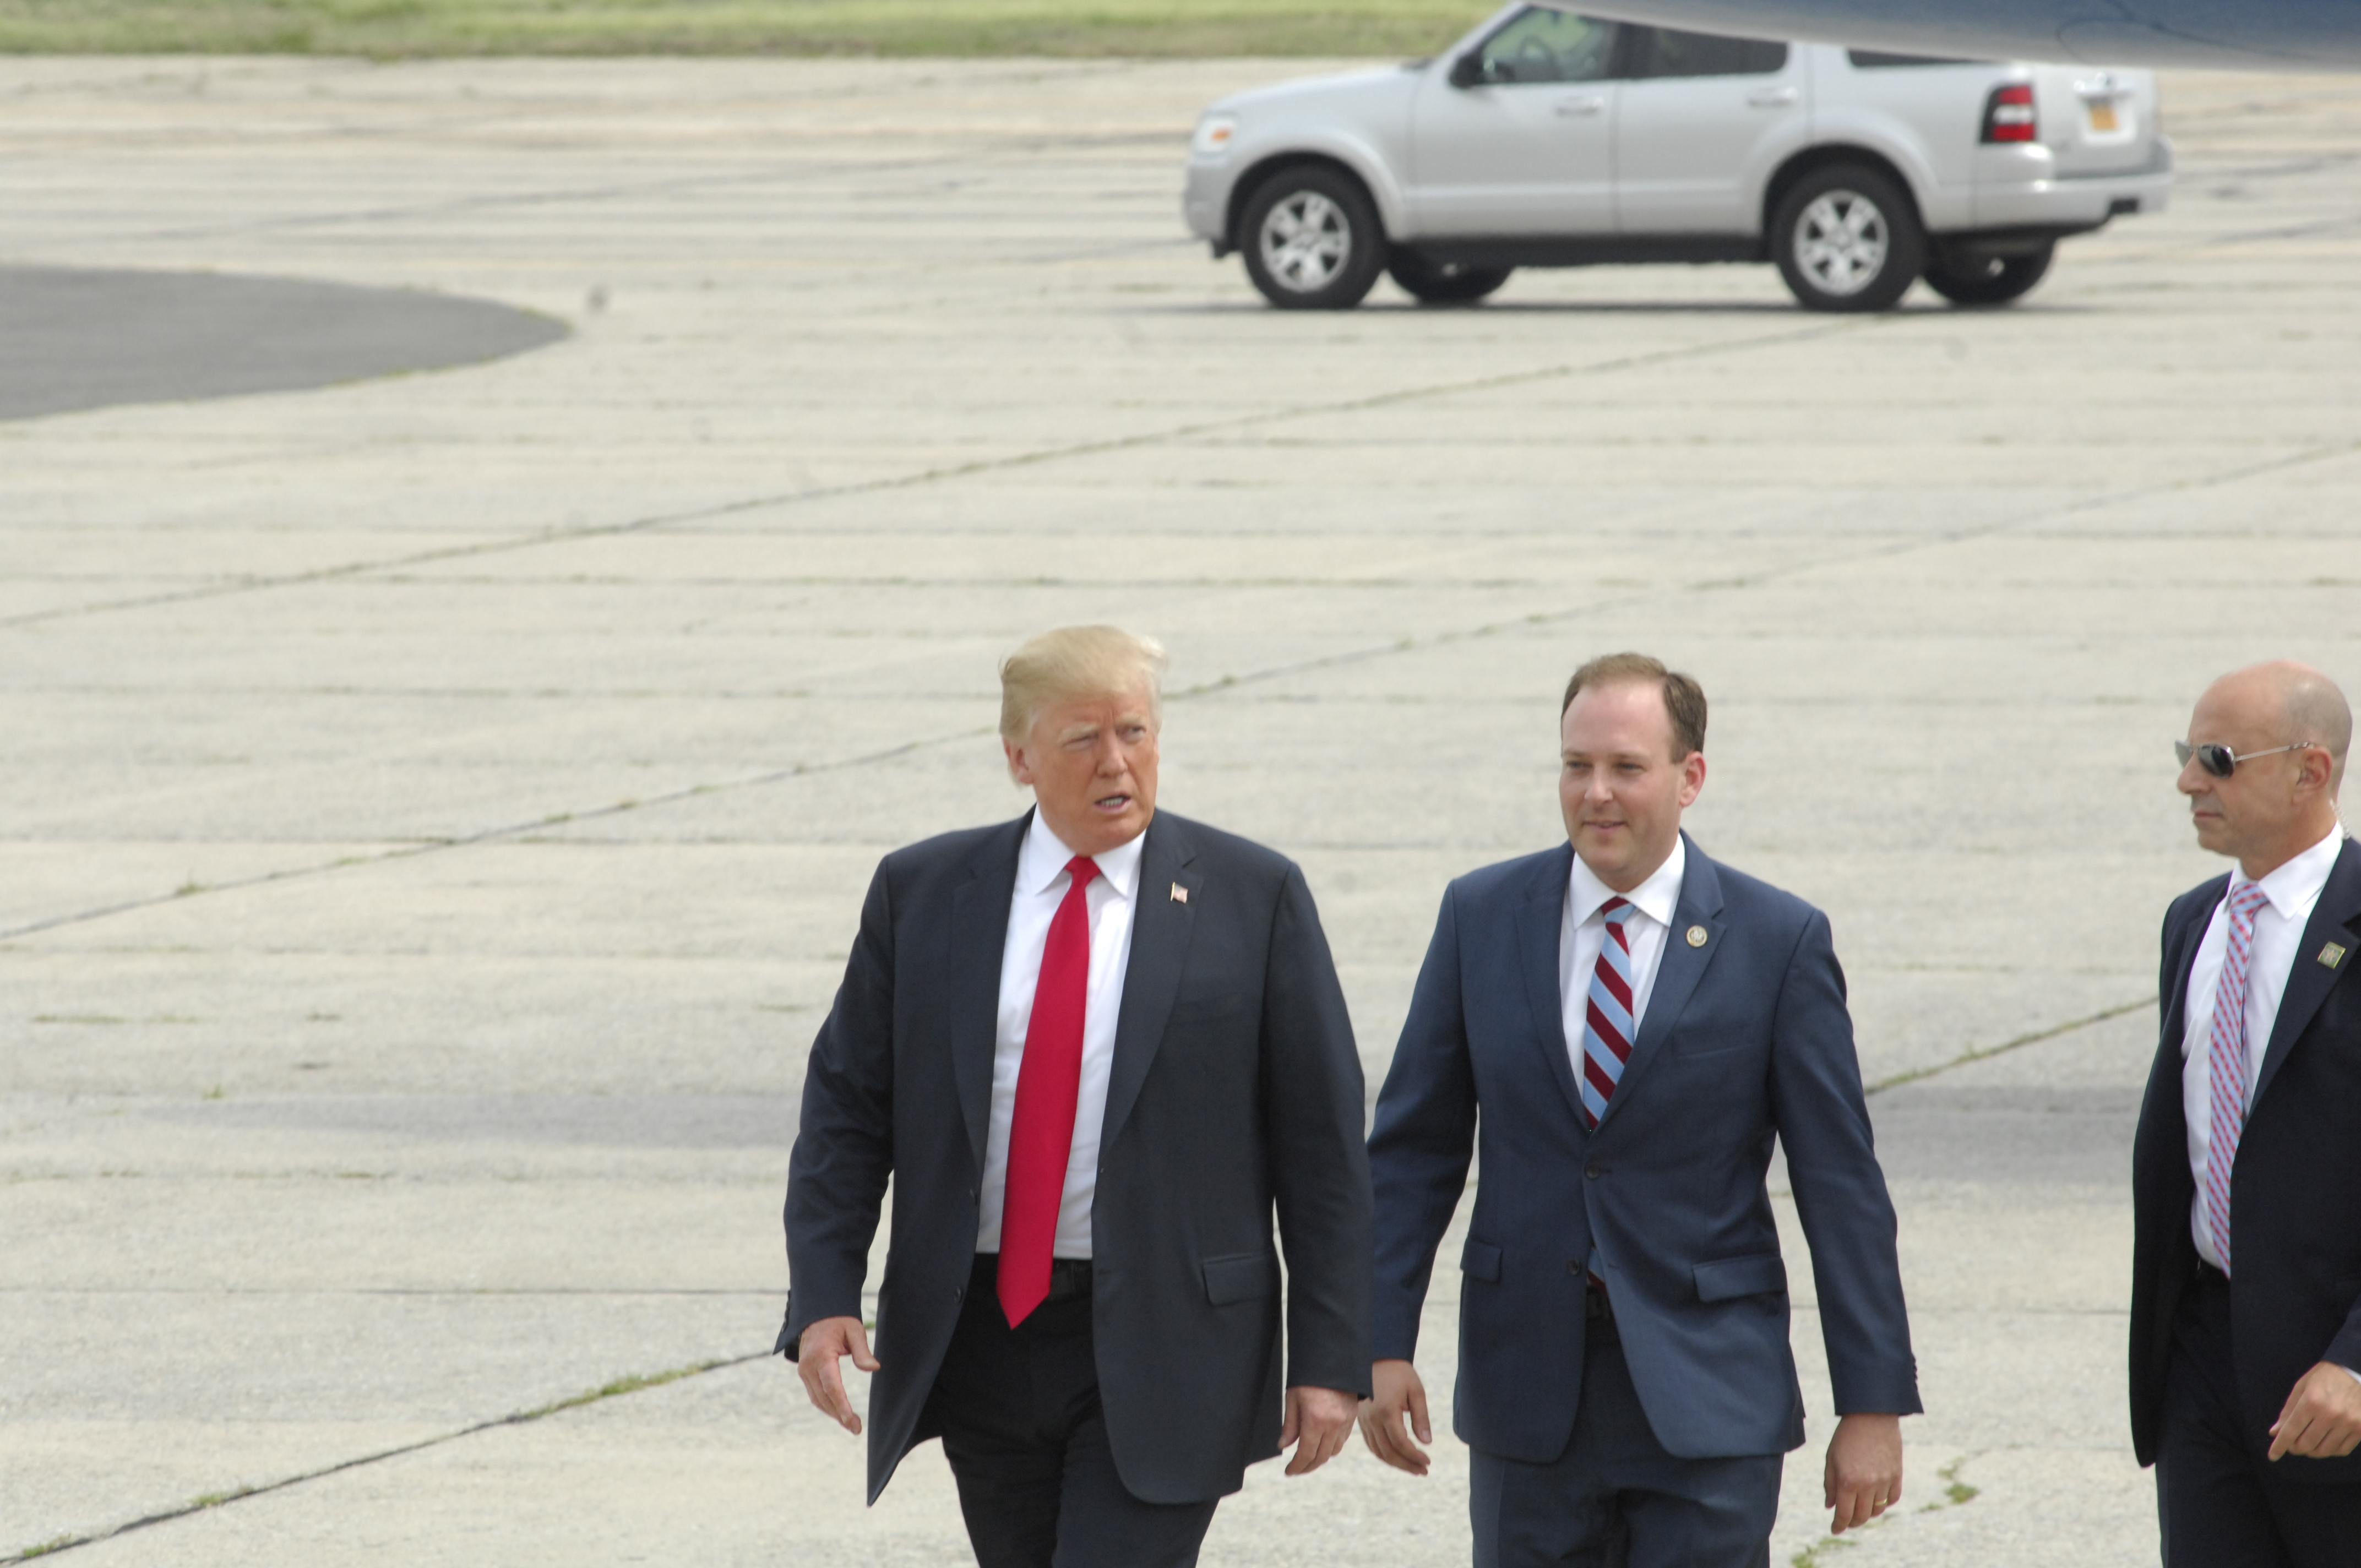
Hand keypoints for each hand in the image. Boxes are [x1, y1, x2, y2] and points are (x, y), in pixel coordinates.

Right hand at [796, 1316, 879, 1434]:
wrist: (816, 1313)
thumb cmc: (838, 1320)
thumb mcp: (854, 1329)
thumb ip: (862, 1351)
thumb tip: (873, 1368)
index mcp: (821, 1355)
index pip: (831, 1386)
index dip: (841, 1406)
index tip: (850, 1421)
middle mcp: (808, 1366)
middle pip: (824, 1398)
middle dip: (840, 1416)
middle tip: (856, 1429)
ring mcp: (804, 1371)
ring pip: (817, 1399)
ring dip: (833, 1414)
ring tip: (851, 1425)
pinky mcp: (805, 1373)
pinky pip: (815, 1394)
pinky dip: (826, 1405)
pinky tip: (838, 1413)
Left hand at [1281, 1385, 1358, 1475]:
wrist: (1333, 1357)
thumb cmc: (1308, 1376)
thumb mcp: (1293, 1398)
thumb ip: (1289, 1425)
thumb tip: (1284, 1446)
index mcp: (1315, 1420)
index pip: (1306, 1454)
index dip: (1297, 1467)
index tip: (1289, 1471)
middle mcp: (1333, 1424)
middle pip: (1321, 1457)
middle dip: (1307, 1466)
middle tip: (1297, 1468)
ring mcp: (1346, 1421)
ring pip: (1333, 1451)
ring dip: (1321, 1457)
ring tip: (1308, 1456)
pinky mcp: (1353, 1416)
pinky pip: (1342, 1440)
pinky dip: (1332, 1446)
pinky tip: (1322, 1442)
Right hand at [1358, 1359, 1433, 1475]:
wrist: (1377, 1357)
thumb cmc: (1399, 1373)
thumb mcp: (1416, 1391)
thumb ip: (1421, 1418)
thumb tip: (1426, 1443)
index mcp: (1387, 1411)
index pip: (1401, 1444)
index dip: (1415, 1456)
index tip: (1428, 1462)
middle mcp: (1372, 1419)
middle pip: (1389, 1453)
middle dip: (1407, 1465)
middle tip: (1423, 1471)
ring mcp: (1364, 1420)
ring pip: (1379, 1451)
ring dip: (1396, 1463)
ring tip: (1413, 1468)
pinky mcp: (1361, 1420)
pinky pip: (1371, 1444)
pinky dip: (1384, 1455)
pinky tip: (1396, 1458)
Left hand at [1823, 1412, 1902, 1533]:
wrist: (1871, 1416)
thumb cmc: (1846, 1436)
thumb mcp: (1831, 1459)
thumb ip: (1830, 1485)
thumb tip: (1830, 1506)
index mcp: (1848, 1481)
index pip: (1844, 1514)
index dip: (1838, 1525)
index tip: (1835, 1530)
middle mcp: (1867, 1484)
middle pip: (1862, 1516)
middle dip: (1852, 1522)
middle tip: (1847, 1521)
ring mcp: (1884, 1481)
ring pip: (1877, 1510)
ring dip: (1868, 1514)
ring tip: (1860, 1510)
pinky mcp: (1897, 1475)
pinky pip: (1892, 1499)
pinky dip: (1884, 1504)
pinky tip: (1876, 1500)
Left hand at [2268, 1362, 2360, 1459]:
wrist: (2354, 1371)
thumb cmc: (2324, 1377)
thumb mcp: (2301, 1388)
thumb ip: (2287, 1411)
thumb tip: (2275, 1432)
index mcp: (2311, 1402)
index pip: (2291, 1431)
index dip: (2279, 1446)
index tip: (2272, 1455)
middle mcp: (2330, 1415)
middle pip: (2306, 1444)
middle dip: (2295, 1448)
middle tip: (2293, 1444)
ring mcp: (2348, 1423)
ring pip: (2324, 1451)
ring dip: (2312, 1451)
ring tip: (2308, 1443)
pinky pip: (2341, 1450)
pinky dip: (2330, 1450)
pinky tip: (2325, 1443)